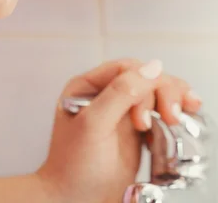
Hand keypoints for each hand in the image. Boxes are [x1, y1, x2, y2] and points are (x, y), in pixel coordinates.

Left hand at [35, 59, 201, 202]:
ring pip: (155, 93)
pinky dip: (173, 113)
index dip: (145, 81)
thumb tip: (152, 67)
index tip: (151, 110)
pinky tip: (182, 119)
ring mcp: (121, 112)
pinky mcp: (136, 130)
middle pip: (144, 78)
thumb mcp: (93, 124)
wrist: (75, 198)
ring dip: (172, 100)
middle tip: (170, 117)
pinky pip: (159, 112)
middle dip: (162, 93)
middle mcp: (104, 95)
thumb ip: (120, 94)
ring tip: (177, 118)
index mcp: (86, 87)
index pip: (124, 68)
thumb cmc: (74, 164)